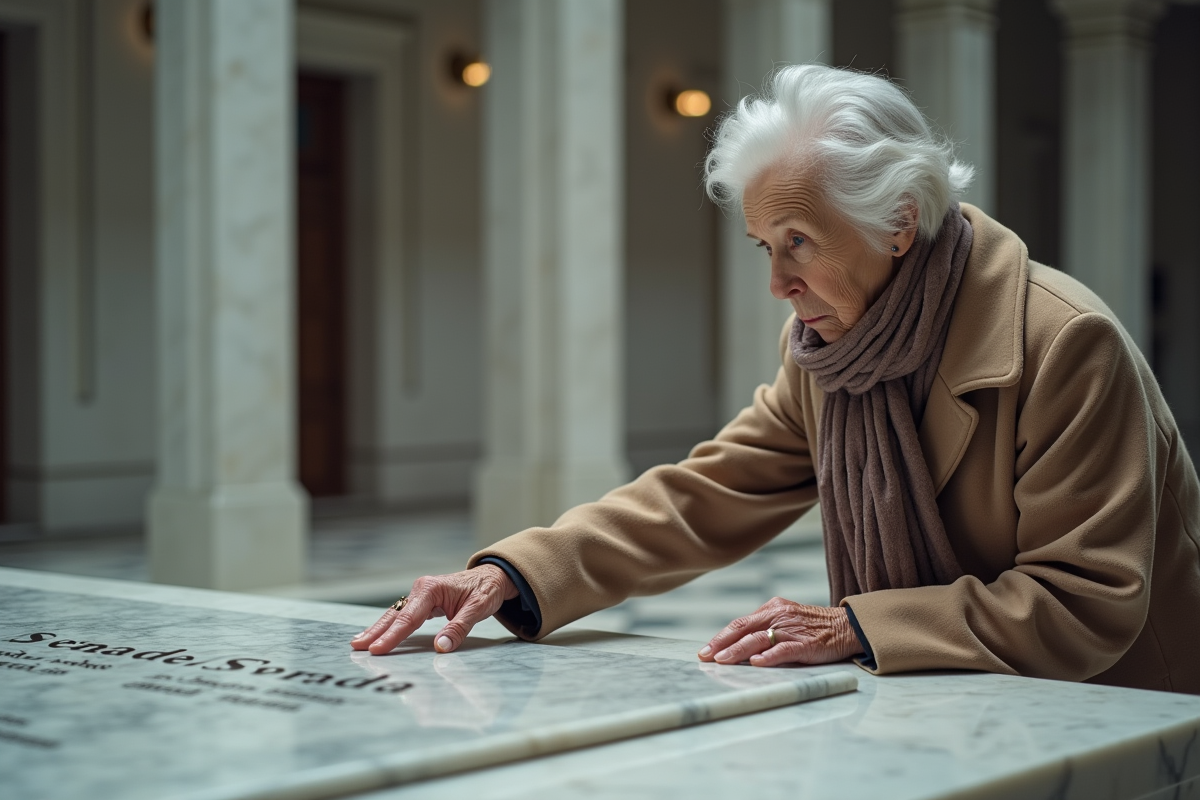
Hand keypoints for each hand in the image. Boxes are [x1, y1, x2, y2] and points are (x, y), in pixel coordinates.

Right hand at [350, 565, 518, 654]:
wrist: (492, 577)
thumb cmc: (485, 590)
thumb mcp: (477, 609)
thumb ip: (458, 629)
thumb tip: (440, 648)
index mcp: (431, 589)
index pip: (409, 618)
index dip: (393, 636)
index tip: (378, 649)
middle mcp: (422, 589)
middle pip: (395, 614)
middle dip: (376, 631)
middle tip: (357, 646)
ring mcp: (420, 594)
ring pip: (396, 614)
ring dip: (378, 628)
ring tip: (359, 642)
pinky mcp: (422, 600)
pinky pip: (403, 615)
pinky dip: (390, 625)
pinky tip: (378, 634)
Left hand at [697, 597, 862, 666]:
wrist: (848, 626)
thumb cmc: (815, 626)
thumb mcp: (787, 619)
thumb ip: (765, 628)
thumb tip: (738, 645)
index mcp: (772, 608)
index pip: (740, 623)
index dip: (720, 637)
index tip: (705, 650)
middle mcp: (779, 615)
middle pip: (743, 628)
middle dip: (721, 643)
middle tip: (705, 656)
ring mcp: (792, 629)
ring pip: (759, 638)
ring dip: (738, 650)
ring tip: (723, 660)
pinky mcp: (806, 644)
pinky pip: (784, 649)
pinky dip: (769, 656)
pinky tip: (756, 662)